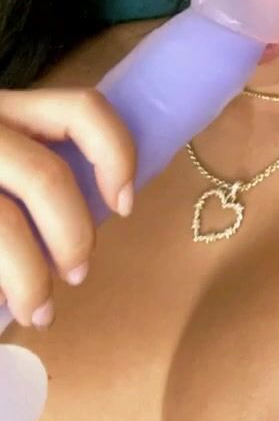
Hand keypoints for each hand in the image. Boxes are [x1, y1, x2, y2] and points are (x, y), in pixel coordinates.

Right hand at [0, 87, 136, 329]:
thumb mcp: (0, 154)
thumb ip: (33, 172)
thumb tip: (105, 211)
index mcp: (4, 107)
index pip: (81, 108)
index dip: (116, 154)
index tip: (124, 205)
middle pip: (46, 176)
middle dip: (74, 235)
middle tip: (78, 274)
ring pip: (4, 224)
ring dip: (32, 279)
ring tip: (39, 313)